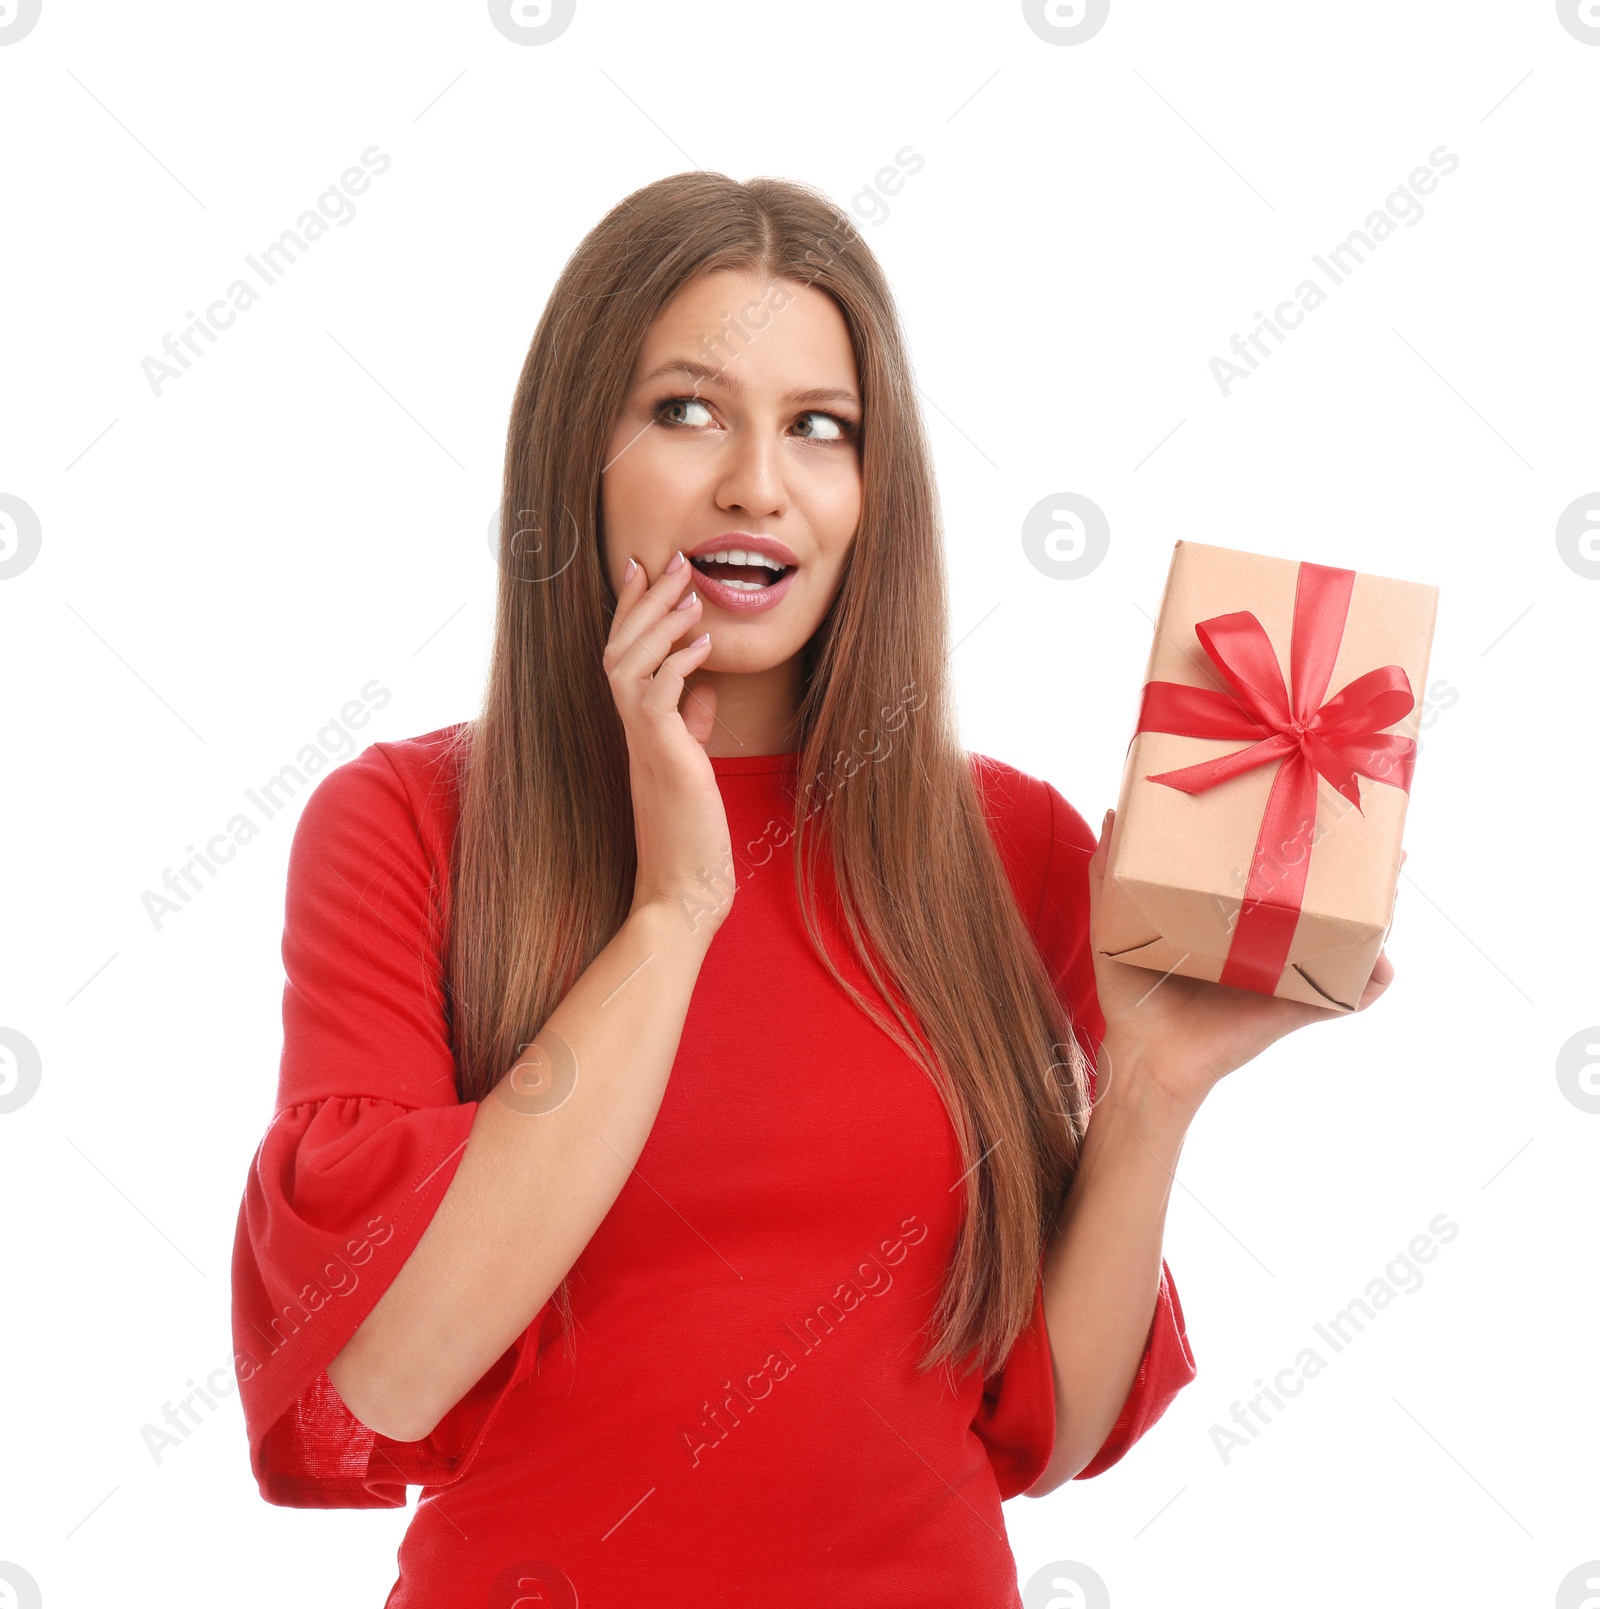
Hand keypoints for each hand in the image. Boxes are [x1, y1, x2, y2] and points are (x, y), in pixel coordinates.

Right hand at [604, 551, 734, 934]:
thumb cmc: (689, 837)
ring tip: (688, 587)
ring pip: (630, 664)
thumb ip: (691, 726)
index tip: (642, 567)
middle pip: (620, 647)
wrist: (682, 893)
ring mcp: (644, 745)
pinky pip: (657, 698)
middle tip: (668, 558)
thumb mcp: (692, 768)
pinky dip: (679, 665)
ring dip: (660, 622)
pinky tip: (703, 643)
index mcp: (638, 729)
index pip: (625, 655)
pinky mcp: (664, 761)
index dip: (631, 610)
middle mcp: (631, 731)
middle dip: (643, 600)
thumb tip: (705, 692)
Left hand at [1086, 807, 1399, 1116]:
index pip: (1270, 873)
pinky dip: (1374, 977)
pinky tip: (1383, 957)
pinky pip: (1350, 994)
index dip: (1295, 843)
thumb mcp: (1114, 925)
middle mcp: (1266, 942)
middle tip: (1371, 837)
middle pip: (1319, 898)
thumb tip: (1112, 812)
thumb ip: (1109, 873)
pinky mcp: (1297, 1007)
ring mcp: (1287, 974)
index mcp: (1229, 918)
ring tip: (1390, 880)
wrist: (1146, 1056)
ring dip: (1375, 910)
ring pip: (1347, 938)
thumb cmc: (1130, 994)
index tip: (1312, 806)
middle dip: (1351, 867)